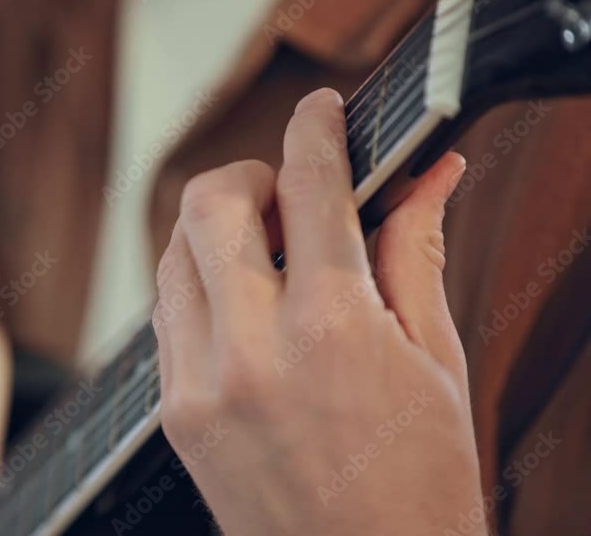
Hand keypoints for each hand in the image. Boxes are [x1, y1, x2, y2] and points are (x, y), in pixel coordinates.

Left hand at [153, 88, 483, 534]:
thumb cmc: (416, 489)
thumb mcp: (435, 364)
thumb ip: (416, 256)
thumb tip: (426, 178)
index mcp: (332, 330)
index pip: (311, 188)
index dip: (315, 130)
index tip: (318, 111)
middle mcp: (250, 352)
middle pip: (206, 204)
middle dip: (246, 177)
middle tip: (284, 195)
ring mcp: (198, 385)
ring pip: (171, 257)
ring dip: (212, 234)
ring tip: (262, 254)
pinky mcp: (172, 415)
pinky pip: (165, 317)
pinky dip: (196, 288)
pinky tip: (238, 306)